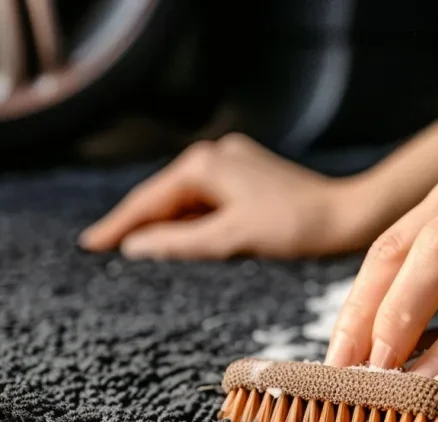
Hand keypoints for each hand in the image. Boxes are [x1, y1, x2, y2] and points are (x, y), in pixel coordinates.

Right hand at [79, 133, 380, 259]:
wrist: (348, 215)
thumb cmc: (295, 227)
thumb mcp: (232, 239)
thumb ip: (180, 243)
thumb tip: (135, 247)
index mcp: (205, 164)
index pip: (149, 201)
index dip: (119, 226)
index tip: (90, 247)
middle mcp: (216, 154)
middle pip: (166, 197)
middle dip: (139, 224)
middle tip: (104, 251)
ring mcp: (235, 164)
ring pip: (188, 200)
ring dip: (168, 225)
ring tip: (138, 251)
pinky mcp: (251, 178)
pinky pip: (210, 201)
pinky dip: (194, 222)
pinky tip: (184, 240)